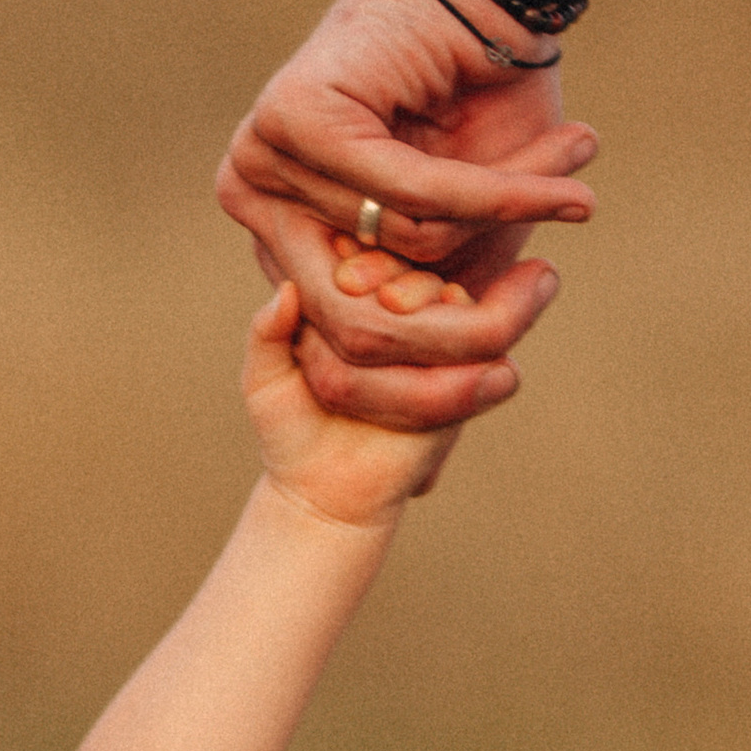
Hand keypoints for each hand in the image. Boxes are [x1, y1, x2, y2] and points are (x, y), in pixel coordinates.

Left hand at [218, 0, 596, 425]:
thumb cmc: (482, 104)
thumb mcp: (454, 243)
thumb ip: (430, 333)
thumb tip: (421, 485)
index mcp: (280, 234)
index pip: (338, 354)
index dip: (429, 370)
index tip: (503, 361)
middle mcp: (255, 199)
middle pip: (357, 329)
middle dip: (464, 328)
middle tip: (541, 296)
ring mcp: (263, 158)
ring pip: (398, 265)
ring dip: (503, 235)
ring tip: (573, 191)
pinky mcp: (300, 121)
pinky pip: (415, 200)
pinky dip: (501, 198)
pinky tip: (565, 191)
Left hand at [243, 273, 480, 526]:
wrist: (324, 498)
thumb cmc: (291, 433)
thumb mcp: (265, 381)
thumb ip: (267, 333)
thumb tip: (286, 288)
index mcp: (358, 304)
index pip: (372, 255)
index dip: (361, 253)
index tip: (339, 273)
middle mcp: (405, 318)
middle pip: (419, 267)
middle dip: (398, 270)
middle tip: (372, 287)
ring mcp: (439, 348)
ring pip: (454, 299)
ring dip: (428, 293)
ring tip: (393, 304)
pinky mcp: (468, 383)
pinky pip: (485, 349)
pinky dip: (464, 336)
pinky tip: (436, 333)